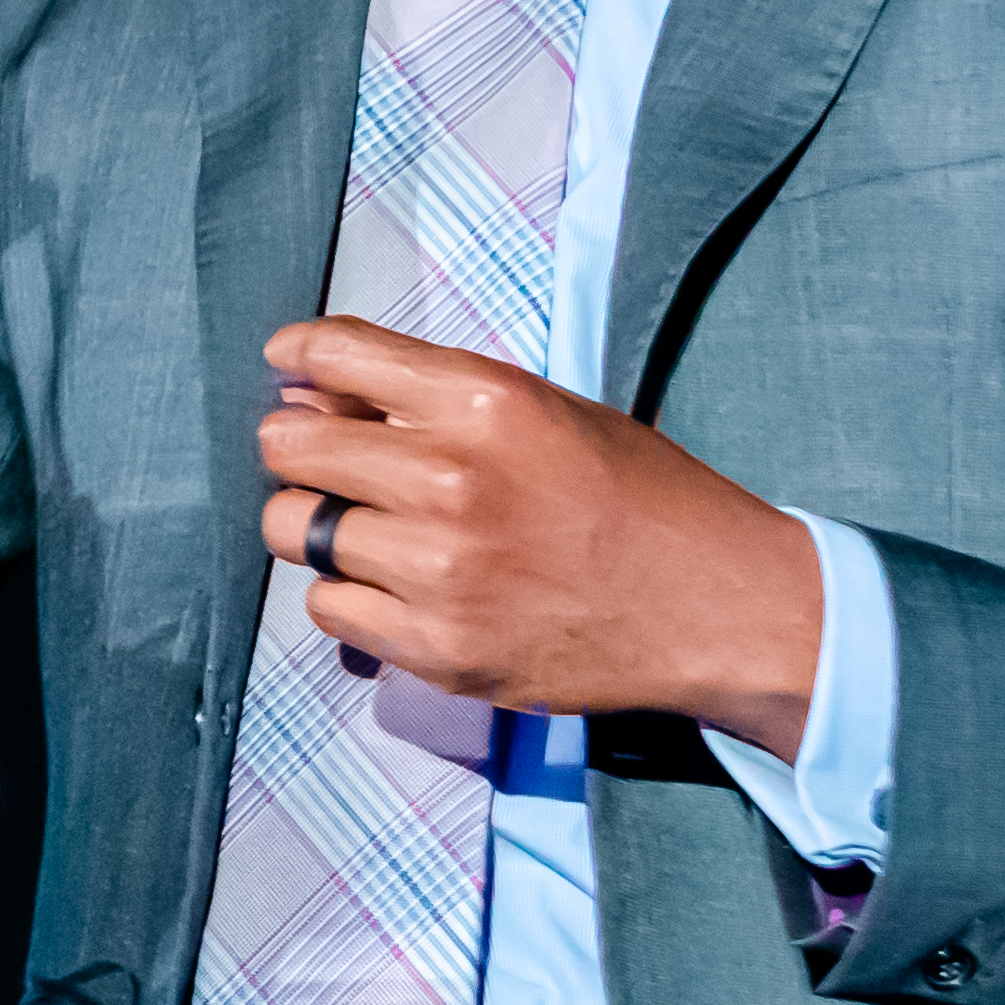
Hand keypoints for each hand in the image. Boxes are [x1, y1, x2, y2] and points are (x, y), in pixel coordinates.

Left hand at [255, 318, 822, 752]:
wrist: (716, 606)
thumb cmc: (636, 498)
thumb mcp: (544, 411)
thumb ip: (427, 397)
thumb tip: (303, 391)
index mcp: (485, 403)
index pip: (332, 355)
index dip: (298, 357)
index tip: (290, 367)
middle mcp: (451, 482)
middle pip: (287, 449)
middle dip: (299, 449)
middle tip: (335, 463)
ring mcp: (440, 573)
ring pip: (292, 531)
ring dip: (322, 526)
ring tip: (381, 530)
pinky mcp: (438, 649)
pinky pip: (327, 607)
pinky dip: (351, 595)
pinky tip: (405, 586)